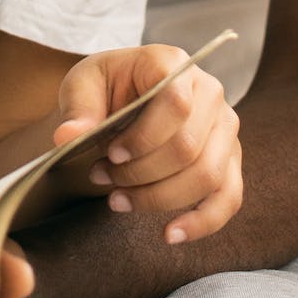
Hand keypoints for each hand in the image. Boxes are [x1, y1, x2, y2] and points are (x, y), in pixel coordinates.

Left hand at [53, 45, 241, 245]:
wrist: (120, 97)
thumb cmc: (104, 88)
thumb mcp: (81, 85)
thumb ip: (77, 109)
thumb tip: (68, 137)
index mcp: (174, 63)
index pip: (176, 103)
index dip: (144, 137)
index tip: (110, 154)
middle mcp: (210, 91)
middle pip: (189, 147)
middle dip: (141, 173)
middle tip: (102, 177)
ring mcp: (224, 126)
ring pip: (207, 176)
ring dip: (159, 198)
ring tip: (118, 200)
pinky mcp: (229, 158)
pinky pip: (229, 196)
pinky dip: (203, 222)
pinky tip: (170, 235)